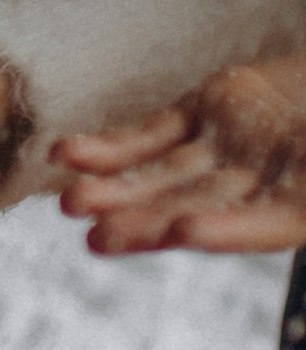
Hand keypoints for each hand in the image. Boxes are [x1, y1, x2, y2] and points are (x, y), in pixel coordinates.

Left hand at [55, 55, 305, 251]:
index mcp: (303, 207)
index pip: (266, 225)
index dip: (233, 229)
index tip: (190, 231)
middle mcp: (262, 188)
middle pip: (201, 208)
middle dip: (151, 221)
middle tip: (100, 237)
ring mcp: (228, 151)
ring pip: (165, 174)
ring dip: (117, 188)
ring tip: (70, 202)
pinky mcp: (205, 113)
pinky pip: (150, 133)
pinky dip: (110, 146)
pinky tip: (68, 155)